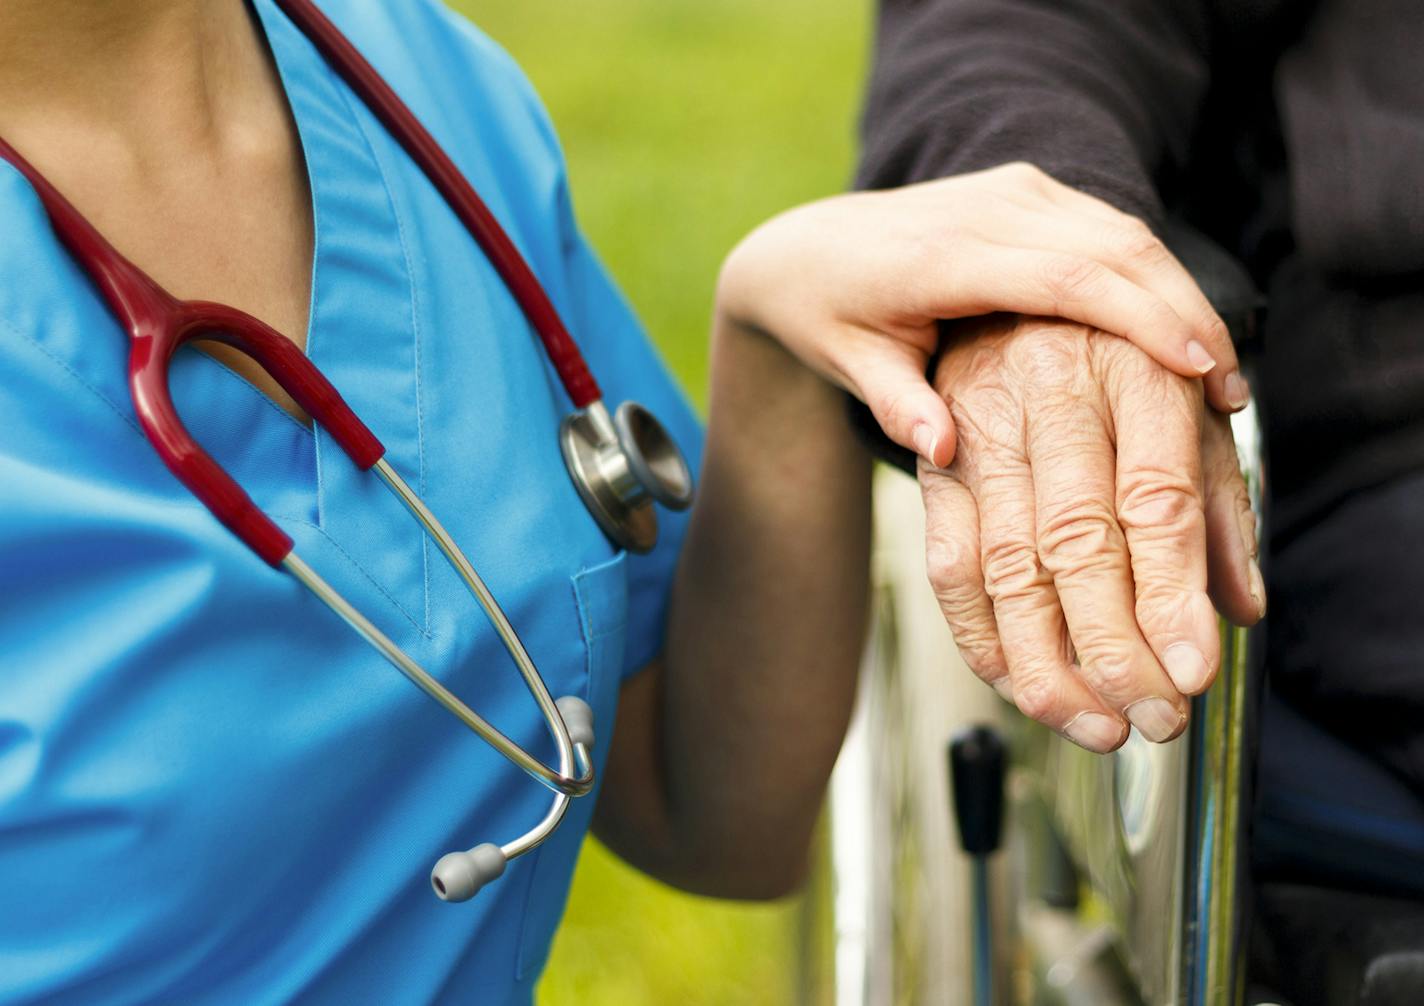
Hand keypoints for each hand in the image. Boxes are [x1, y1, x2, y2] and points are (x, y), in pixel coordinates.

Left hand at [717, 162, 1247, 468]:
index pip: (1066, 279)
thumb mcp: (850, 365)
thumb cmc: (830, 316)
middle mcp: (988, 208)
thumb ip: (899, 406)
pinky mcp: (1029, 191)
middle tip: (1232, 391)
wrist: (808, 250)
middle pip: (1115, 249)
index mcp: (945, 254)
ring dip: (1179, 296)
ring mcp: (1013, 190)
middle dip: (1184, 314)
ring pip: (1124, 233)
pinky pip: (1107, 228)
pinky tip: (1179, 332)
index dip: (1141, 321)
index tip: (1201, 371)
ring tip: (1222, 373)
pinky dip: (1151, 278)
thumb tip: (945, 455)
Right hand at [920, 315, 1263, 750]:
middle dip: (1114, 647)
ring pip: (1003, 566)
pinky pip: (948, 568)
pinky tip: (1023, 688)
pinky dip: (982, 641)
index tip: (1191, 671)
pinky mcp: (933, 468)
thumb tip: (1239, 608)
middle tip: (1153, 717)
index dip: (1171, 593)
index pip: (1154, 497)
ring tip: (1097, 726)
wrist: (1009, 299)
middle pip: (1075, 540)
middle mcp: (1051, 395)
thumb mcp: (1188, 407)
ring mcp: (980, 429)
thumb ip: (1218, 503)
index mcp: (1135, 372)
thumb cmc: (1114, 360)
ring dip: (1047, 663)